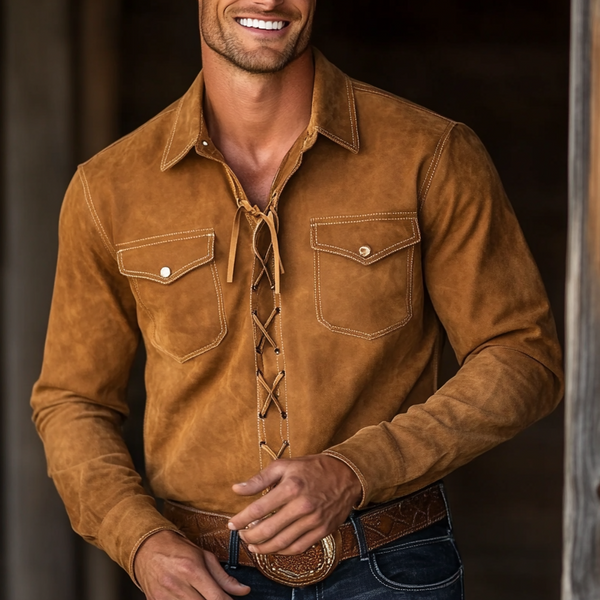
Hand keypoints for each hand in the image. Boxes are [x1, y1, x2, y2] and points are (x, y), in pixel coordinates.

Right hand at [134, 530, 250, 598]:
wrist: (147, 548)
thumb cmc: (178, 549)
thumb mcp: (204, 556)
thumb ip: (224, 577)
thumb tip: (244, 591)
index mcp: (192, 571)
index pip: (217, 598)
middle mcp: (178, 586)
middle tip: (219, 598)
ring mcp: (164, 598)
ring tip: (204, 596)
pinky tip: (192, 598)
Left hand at [228, 454, 361, 555]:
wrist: (347, 474)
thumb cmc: (313, 468)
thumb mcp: (285, 465)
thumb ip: (260, 479)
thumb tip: (236, 489)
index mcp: (291, 487)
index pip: (258, 509)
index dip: (241, 520)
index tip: (232, 524)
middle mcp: (302, 506)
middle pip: (268, 530)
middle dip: (249, 537)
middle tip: (242, 536)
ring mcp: (313, 520)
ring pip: (282, 543)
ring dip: (263, 548)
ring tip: (253, 546)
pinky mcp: (323, 530)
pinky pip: (298, 547)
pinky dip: (282, 551)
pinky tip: (273, 548)